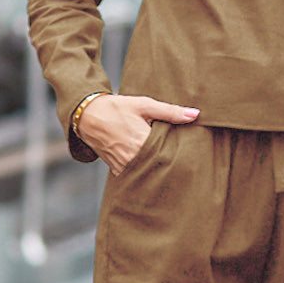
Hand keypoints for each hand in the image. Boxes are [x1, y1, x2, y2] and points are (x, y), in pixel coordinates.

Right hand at [77, 94, 199, 175]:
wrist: (88, 116)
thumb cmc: (117, 108)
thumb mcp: (144, 105)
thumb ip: (170, 112)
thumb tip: (195, 114)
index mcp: (142, 142)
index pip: (169, 155)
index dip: (180, 155)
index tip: (192, 155)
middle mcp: (133, 158)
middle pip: (160, 167)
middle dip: (171, 165)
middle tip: (186, 165)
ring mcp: (124, 166)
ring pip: (148, 174)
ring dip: (158, 171)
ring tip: (172, 170)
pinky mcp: (117, 170)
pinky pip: (135, 177)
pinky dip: (144, 174)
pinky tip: (153, 171)